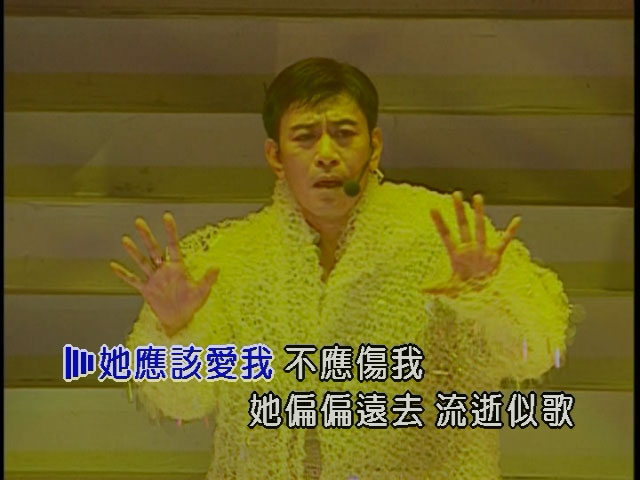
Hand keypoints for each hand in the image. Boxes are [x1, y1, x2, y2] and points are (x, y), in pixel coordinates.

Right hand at [110, 212, 218, 336]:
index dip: (170, 231)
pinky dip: (124, 274)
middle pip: (153, 250)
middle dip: (147, 236)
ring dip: (133, 252)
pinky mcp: (146, 290)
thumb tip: (216, 266)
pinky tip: (114, 265)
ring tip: (125, 239)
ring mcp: (154, 279)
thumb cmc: (192, 305)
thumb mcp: (202, 292)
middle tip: (139, 221)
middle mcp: (164, 270)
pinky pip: (133, 280)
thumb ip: (208, 279)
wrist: (179, 320)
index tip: (166, 216)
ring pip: (142, 262)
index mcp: (178, 267)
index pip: (173, 245)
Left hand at [422, 192, 519, 295]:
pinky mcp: (495, 255)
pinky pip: (504, 242)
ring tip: (477, 196)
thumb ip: (436, 288)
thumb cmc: (463, 287)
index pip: (445, 235)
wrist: (480, 293)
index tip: (432, 208)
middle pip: (462, 225)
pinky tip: (516, 220)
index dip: (439, 223)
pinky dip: (510, 232)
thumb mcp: (449, 288)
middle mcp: (468, 247)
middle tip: (455, 194)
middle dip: (459, 211)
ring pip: (480, 227)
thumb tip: (421, 290)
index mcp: (456, 254)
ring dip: (479, 213)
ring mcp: (481, 249)